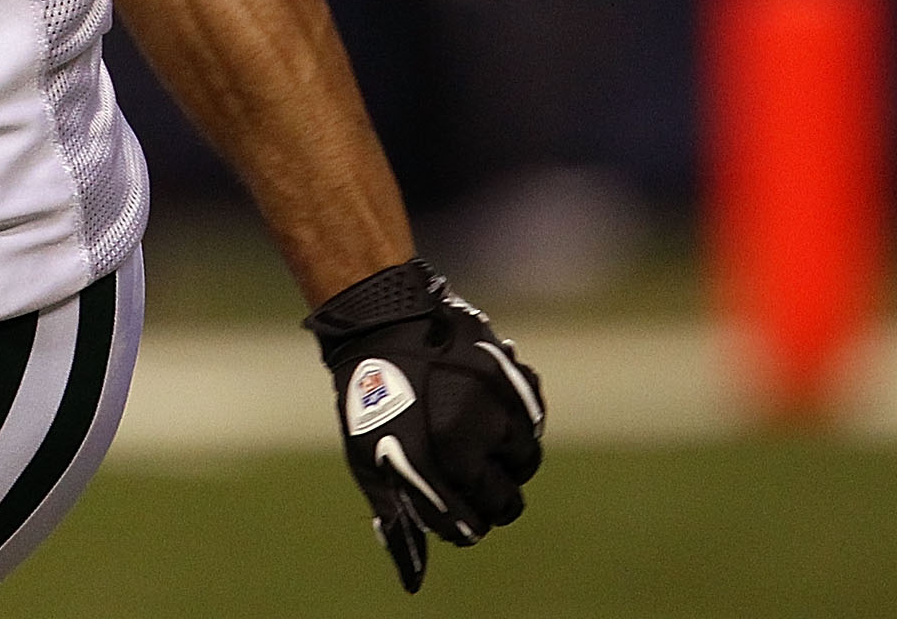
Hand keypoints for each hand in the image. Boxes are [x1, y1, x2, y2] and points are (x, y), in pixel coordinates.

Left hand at [306, 260, 545, 592]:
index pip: (469, 527)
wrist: (383, 321)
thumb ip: (398, 517)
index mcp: (433, 462)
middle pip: (507, 502)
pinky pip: (533, 423)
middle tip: (473, 480)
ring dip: (507, 462)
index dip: (461, 524)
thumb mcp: (369, 461)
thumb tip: (413, 582)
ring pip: (525, 462)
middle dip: (491, 499)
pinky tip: (490, 414)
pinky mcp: (514, 380)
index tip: (455, 509)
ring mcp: (495, 406)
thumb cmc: (370, 398)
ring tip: (479, 443)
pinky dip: (518, 426)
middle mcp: (470, 438)